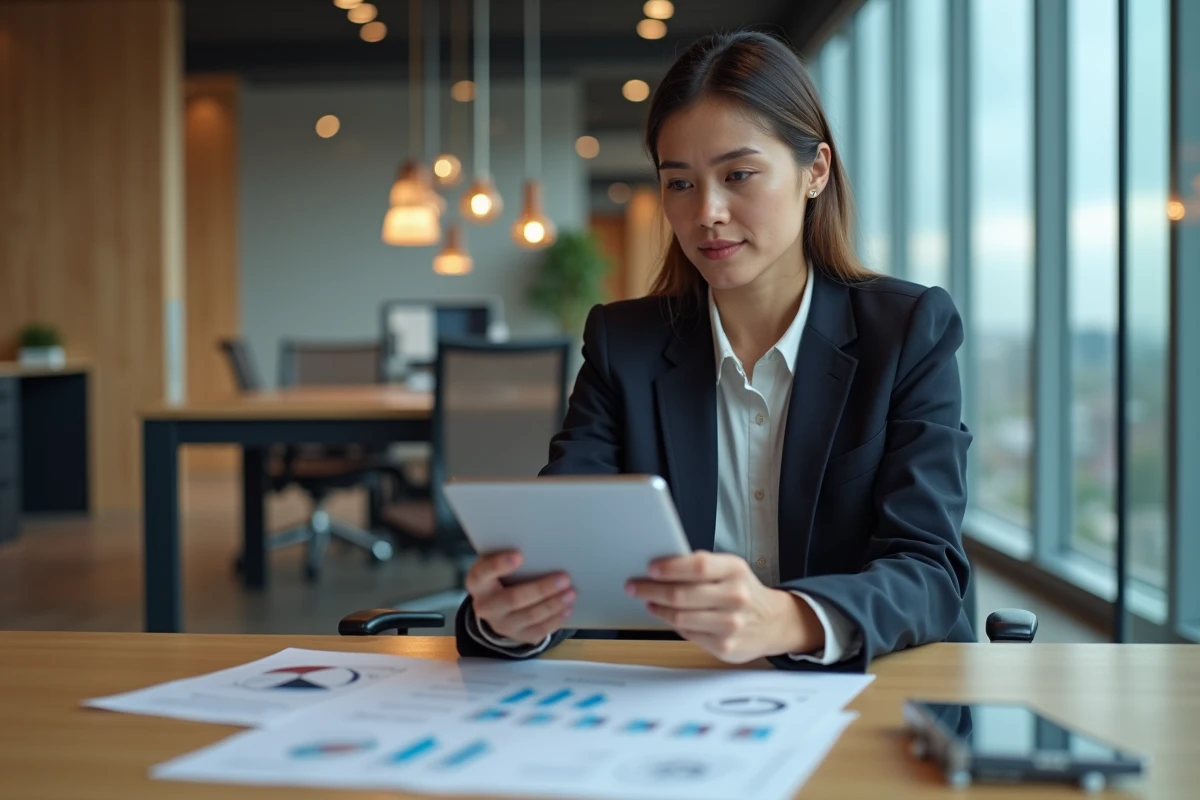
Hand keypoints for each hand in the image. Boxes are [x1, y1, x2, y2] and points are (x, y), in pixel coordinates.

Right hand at [465, 550, 575, 645]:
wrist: (497, 606)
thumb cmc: (501, 576)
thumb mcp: (497, 564)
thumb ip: (510, 557)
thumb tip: (541, 548)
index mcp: (478, 582)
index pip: (483, 573)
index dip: (499, 565)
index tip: (520, 555)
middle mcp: (486, 606)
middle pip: (513, 599)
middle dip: (541, 589)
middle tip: (564, 578)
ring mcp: (501, 624)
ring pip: (529, 616)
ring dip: (553, 604)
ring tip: (571, 592)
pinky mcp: (517, 635)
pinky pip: (538, 630)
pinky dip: (555, 619)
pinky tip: (568, 608)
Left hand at [625, 552, 821, 662]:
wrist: (773, 622)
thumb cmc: (742, 590)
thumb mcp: (730, 570)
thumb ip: (701, 567)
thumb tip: (660, 567)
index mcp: (735, 570)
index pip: (698, 566)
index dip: (670, 567)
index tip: (650, 569)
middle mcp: (736, 597)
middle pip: (682, 594)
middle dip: (651, 590)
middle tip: (634, 586)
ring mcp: (731, 624)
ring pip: (680, 617)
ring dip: (658, 609)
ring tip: (649, 602)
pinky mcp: (725, 646)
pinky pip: (687, 633)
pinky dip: (673, 624)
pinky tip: (668, 616)